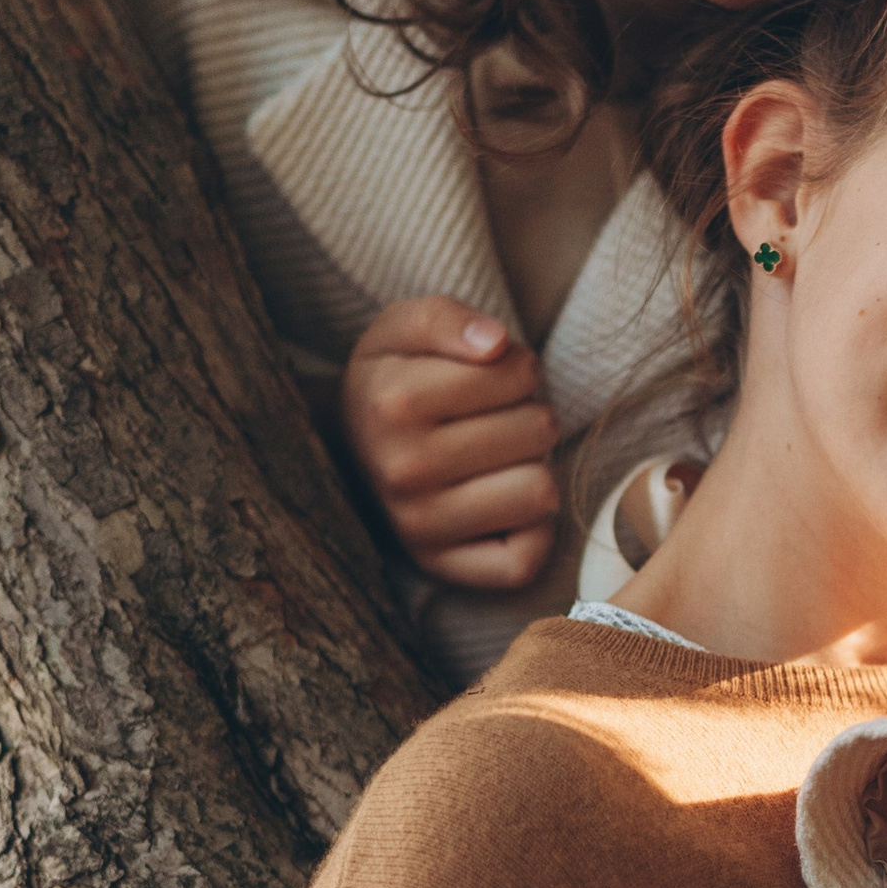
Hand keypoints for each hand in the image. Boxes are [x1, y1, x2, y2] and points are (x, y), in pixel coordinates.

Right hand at [340, 296, 557, 588]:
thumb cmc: (394, 378)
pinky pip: (524, 560)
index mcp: (392, 402)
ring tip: (496, 460)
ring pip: (540, 492)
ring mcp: (418, 527)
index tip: (485, 378)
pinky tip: (500, 504)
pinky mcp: (440, 569)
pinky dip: (529, 532)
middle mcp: (401, 471)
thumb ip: (447, 318)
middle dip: (528, 416)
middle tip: (492, 422)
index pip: (520, 372)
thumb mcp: (405, 328)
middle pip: (538, 429)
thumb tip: (496, 345)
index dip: (517, 367)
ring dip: (532, 470)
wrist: (346, 447)